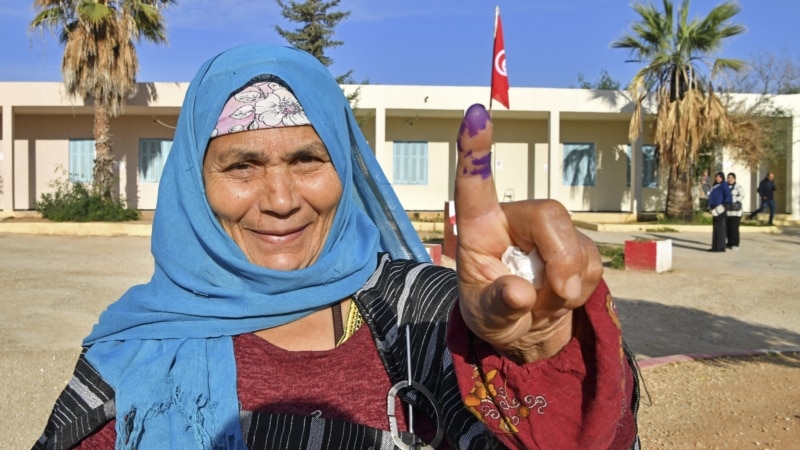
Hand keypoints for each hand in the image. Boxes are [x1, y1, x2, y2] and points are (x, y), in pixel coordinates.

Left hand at [454, 104, 601, 363]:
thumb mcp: (486, 319)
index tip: (475, 114)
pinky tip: (563, 298)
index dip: (474, 150)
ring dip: (570, 281)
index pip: (475, 184)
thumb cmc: (493, 315)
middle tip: (558, 294)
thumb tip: (520, 293)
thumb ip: (499, 304)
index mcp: (480, 228)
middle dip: (561, 256)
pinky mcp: (575, 247)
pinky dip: (582, 287)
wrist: (526, 334)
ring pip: (576, 241)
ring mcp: (548, 233)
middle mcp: (515, 222)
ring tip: (546, 304)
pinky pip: (593, 262)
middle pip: (548, 214)